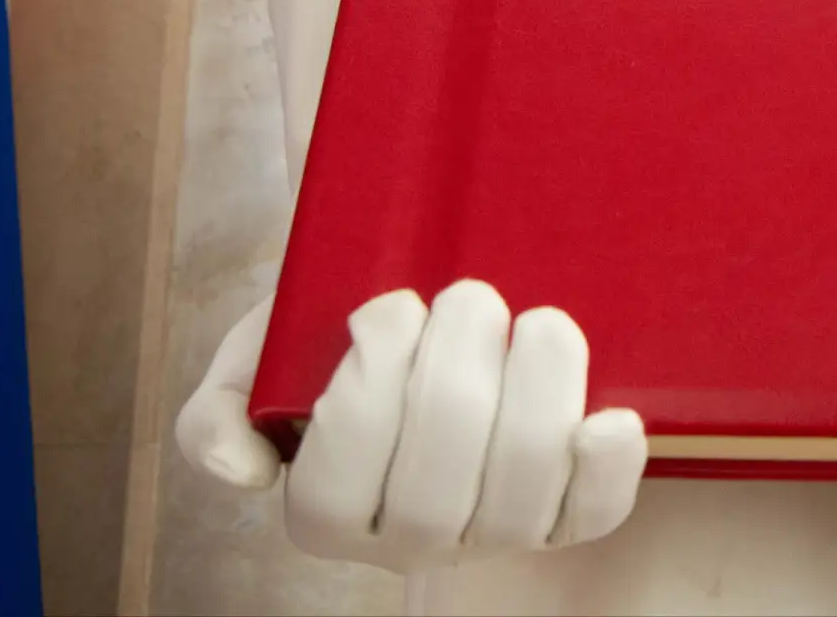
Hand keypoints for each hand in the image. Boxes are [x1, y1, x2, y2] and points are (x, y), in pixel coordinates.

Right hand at [175, 280, 646, 572]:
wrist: (442, 324)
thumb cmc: (344, 336)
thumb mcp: (265, 354)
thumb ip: (224, 406)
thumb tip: (242, 471)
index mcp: (323, 507)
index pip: (337, 478)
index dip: (368, 390)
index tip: (393, 304)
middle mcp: (407, 540)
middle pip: (434, 489)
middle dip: (457, 379)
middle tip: (471, 296)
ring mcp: (490, 535)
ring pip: (518, 498)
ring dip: (537, 401)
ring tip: (541, 324)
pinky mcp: (564, 517)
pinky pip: (593, 514)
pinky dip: (607, 468)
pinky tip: (612, 416)